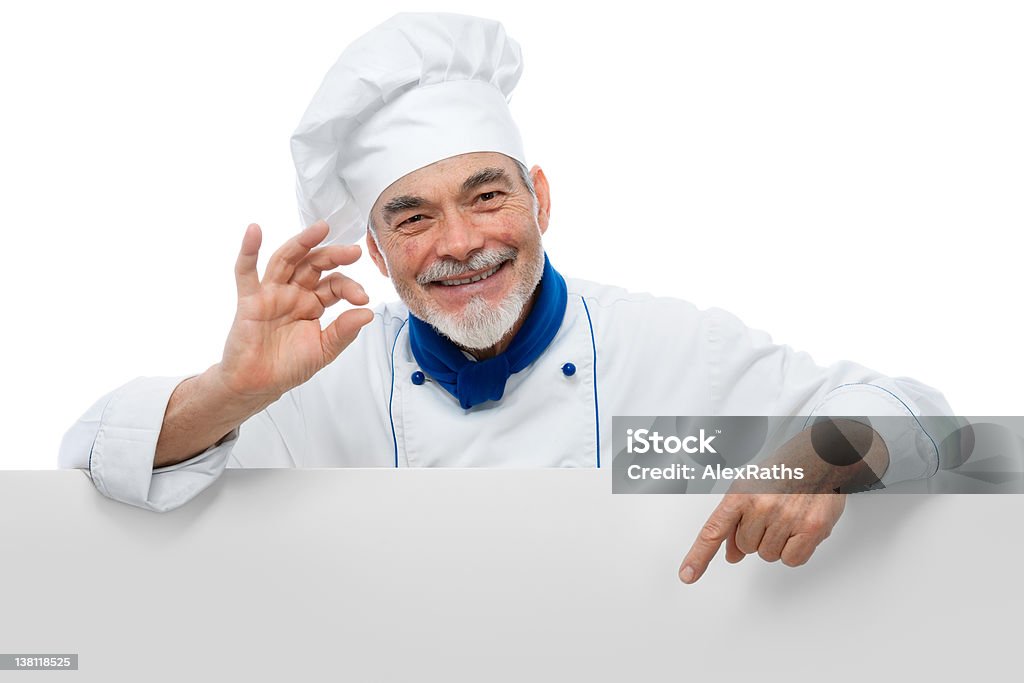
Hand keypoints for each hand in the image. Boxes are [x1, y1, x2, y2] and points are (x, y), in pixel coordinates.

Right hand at [214, 220, 373, 403]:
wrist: (258, 385)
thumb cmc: (288, 366)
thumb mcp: (324, 349)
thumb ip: (344, 331)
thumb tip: (367, 313)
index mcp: (313, 303)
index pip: (334, 285)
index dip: (350, 287)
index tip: (363, 298)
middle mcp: (293, 293)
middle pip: (313, 264)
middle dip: (333, 255)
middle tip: (353, 251)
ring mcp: (271, 293)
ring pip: (286, 260)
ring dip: (302, 242)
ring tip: (320, 228)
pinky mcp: (249, 300)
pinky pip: (245, 272)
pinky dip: (248, 250)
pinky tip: (254, 231)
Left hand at [677, 419, 885, 583]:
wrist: (822, 458)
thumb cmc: (784, 472)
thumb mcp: (751, 489)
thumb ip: (736, 521)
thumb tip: (731, 555)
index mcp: (740, 493)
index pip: (713, 530)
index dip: (698, 556)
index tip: (687, 576)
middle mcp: (761, 505)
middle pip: (746, 547)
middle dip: (757, 537)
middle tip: (772, 515)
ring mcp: (786, 517)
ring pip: (768, 555)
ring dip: (777, 543)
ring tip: (788, 517)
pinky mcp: (811, 528)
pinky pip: (792, 560)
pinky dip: (796, 551)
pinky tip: (800, 529)